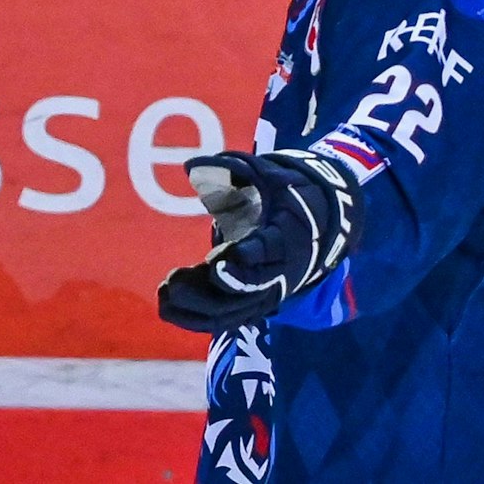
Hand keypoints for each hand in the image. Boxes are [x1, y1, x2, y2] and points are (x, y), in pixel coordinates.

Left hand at [157, 148, 357, 332]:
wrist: (319, 224)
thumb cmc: (286, 193)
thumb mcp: (266, 174)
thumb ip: (230, 168)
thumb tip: (191, 166)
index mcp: (286, 235)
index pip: (267, 251)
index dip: (246, 259)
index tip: (217, 262)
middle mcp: (280, 271)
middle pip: (246, 290)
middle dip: (208, 291)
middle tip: (172, 281)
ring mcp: (268, 291)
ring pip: (234, 311)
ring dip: (198, 308)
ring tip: (163, 296)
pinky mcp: (254, 302)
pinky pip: (228, 318)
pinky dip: (200, 318)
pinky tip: (167, 309)